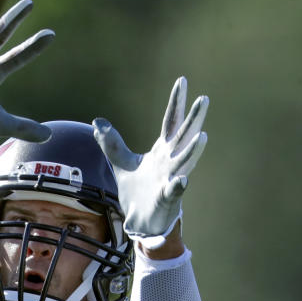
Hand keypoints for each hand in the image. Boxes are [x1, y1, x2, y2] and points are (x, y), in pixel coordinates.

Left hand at [93, 77, 208, 248]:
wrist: (140, 220)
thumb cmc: (138, 191)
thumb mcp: (121, 163)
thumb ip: (112, 143)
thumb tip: (97, 122)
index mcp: (161, 150)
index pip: (170, 122)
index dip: (176, 102)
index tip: (182, 81)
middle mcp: (170, 161)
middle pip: (183, 137)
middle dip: (194, 119)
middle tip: (204, 99)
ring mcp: (170, 179)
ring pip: (184, 162)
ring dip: (193, 150)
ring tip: (202, 136)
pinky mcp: (166, 198)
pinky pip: (174, 191)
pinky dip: (177, 185)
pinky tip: (181, 180)